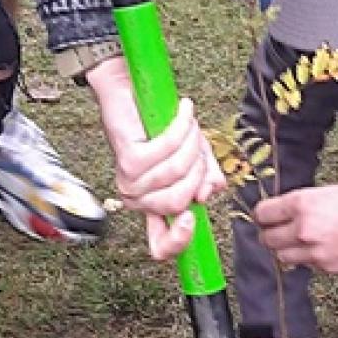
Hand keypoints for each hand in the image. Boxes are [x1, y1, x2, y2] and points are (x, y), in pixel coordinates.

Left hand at [86, 57, 225, 259]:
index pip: (160, 244)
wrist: (133, 92)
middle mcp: (138, 198)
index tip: (192, 218)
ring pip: (176, 173)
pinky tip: (183, 112)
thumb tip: (209, 192)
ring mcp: (130, 180)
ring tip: (189, 124)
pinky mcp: (128, 158)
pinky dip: (182, 127)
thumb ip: (207, 177)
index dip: (178, 240)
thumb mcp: (196, 156)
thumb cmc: (162, 127)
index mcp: (154, 206)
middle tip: (196, 145)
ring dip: (192, 142)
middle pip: (178, 202)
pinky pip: (168, 149)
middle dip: (198, 170)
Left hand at [254, 183, 337, 272]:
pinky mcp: (326, 267)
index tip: (266, 216)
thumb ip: (301, 204)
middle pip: (267, 239)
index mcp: (302, 203)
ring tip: (302, 241)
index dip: (263, 215)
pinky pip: (306, 265)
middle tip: (279, 230)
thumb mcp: (328, 191)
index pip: (262, 213)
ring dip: (288, 249)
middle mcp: (303, 229)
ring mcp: (314, 251)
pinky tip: (324, 246)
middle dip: (271, 234)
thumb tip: (283, 213)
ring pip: (282, 256)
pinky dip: (309, 258)